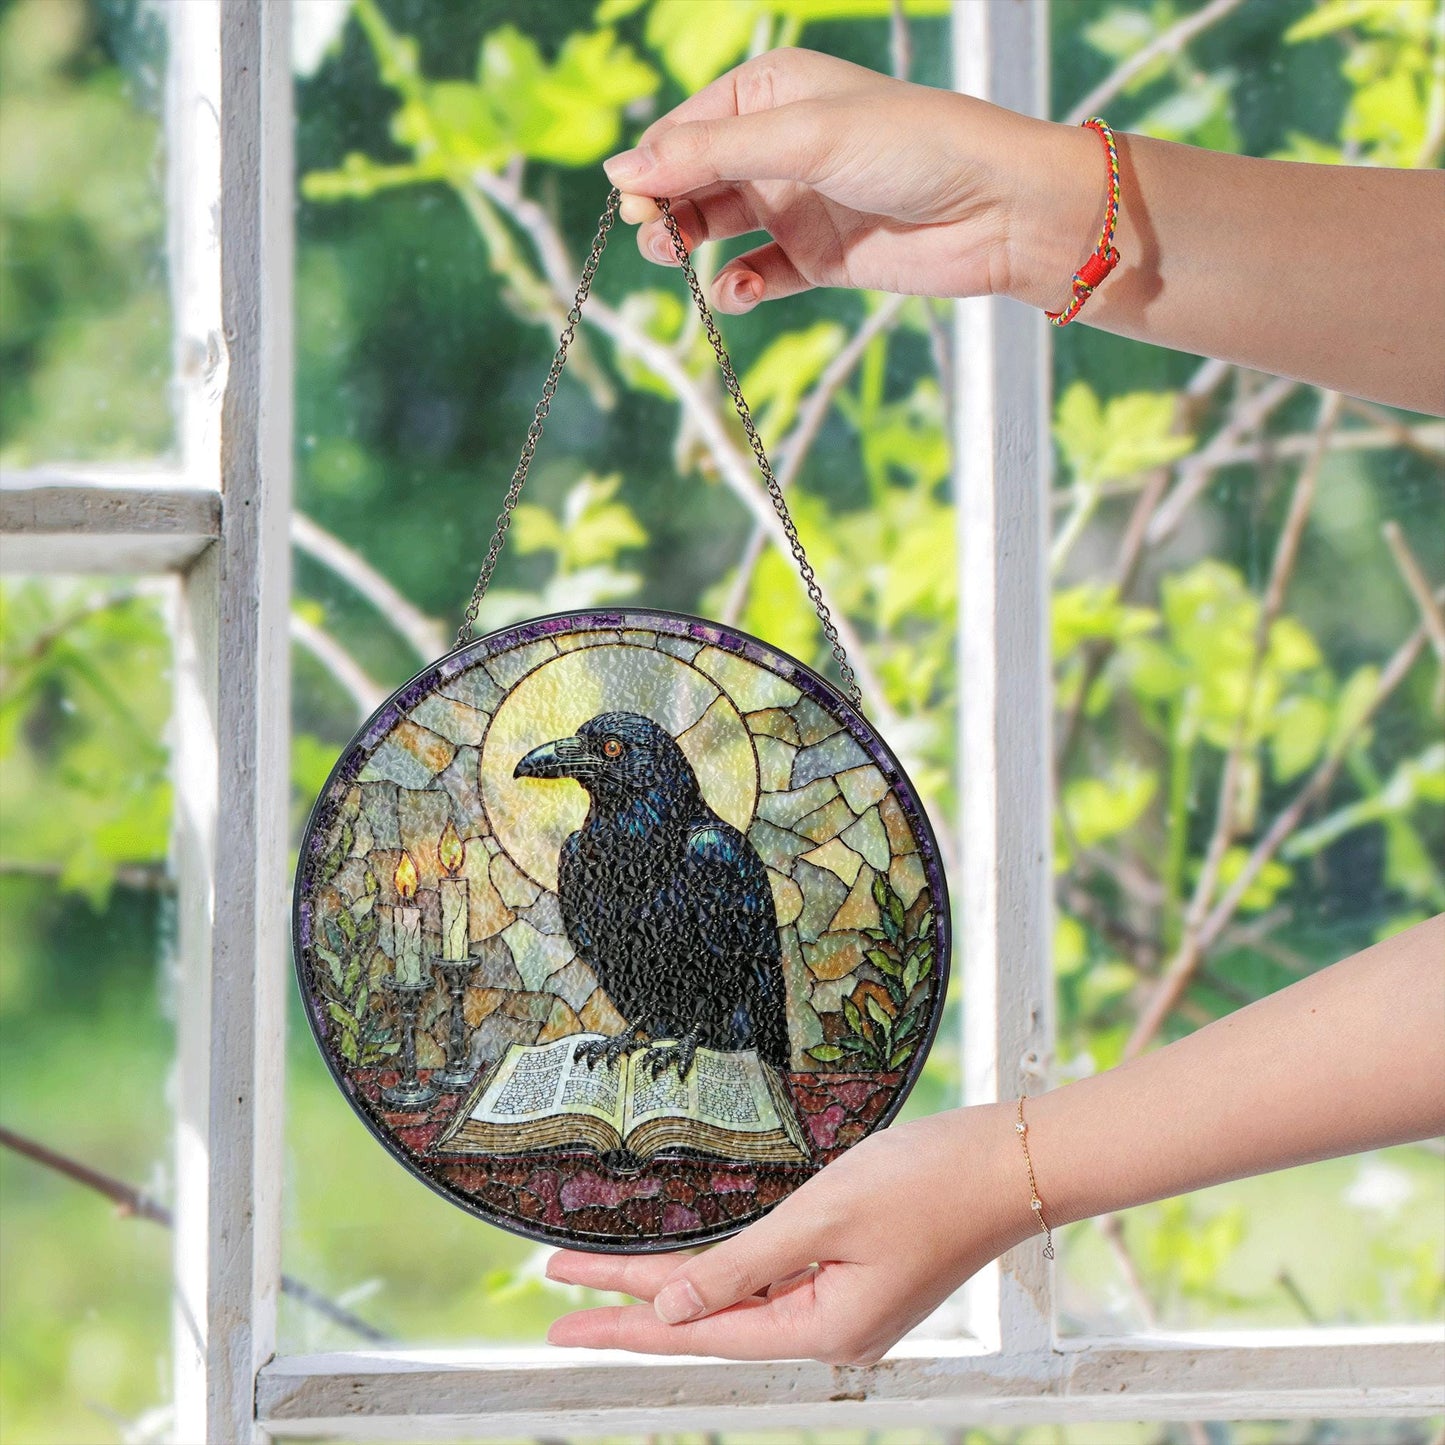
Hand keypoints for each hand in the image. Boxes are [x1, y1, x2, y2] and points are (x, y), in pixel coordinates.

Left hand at [545, 1102, 1032, 1363]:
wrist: (1014, 1162)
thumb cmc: (925, 1180)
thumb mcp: (822, 1216)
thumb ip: (742, 1265)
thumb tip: (672, 1308)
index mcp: (823, 1329)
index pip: (697, 1327)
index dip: (623, 1312)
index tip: (558, 1307)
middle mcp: (832, 1333)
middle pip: (710, 1321)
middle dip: (634, 1305)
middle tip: (559, 1296)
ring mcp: (849, 1309)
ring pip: (740, 1304)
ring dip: (677, 1291)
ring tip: (611, 1283)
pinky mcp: (862, 1280)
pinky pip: (774, 1285)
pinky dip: (727, 1276)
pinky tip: (700, 1270)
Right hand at [602, 46, 1444, 411]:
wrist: (999, 212)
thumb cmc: (914, 147)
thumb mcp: (805, 135)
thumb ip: (712, 153)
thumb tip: (623, 171)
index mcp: (775, 92)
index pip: (689, 126)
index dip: (655, 162)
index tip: (632, 200)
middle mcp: (781, 146)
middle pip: (695, 178)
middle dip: (667, 207)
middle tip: (655, 238)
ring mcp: (798, 204)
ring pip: (717, 226)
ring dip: (691, 246)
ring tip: (680, 262)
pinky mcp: (818, 258)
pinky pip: (757, 275)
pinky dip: (739, 287)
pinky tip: (738, 293)